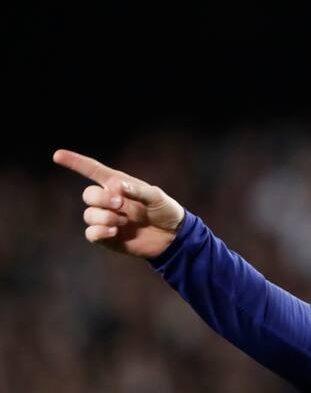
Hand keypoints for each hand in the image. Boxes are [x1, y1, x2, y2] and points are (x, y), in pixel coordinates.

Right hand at [53, 148, 185, 258]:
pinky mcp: (106, 236)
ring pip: (89, 215)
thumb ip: (139, 191)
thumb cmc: (164, 210)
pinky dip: (100, 231)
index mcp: (118, 185)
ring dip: (105, 217)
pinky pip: (91, 233)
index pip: (93, 171)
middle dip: (101, 198)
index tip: (57, 155)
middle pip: (88, 195)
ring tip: (124, 221)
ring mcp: (106, 218)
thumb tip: (120, 186)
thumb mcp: (157, 197)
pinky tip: (114, 231)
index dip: (75, 162)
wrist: (171, 236)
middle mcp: (108, 200)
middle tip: (120, 204)